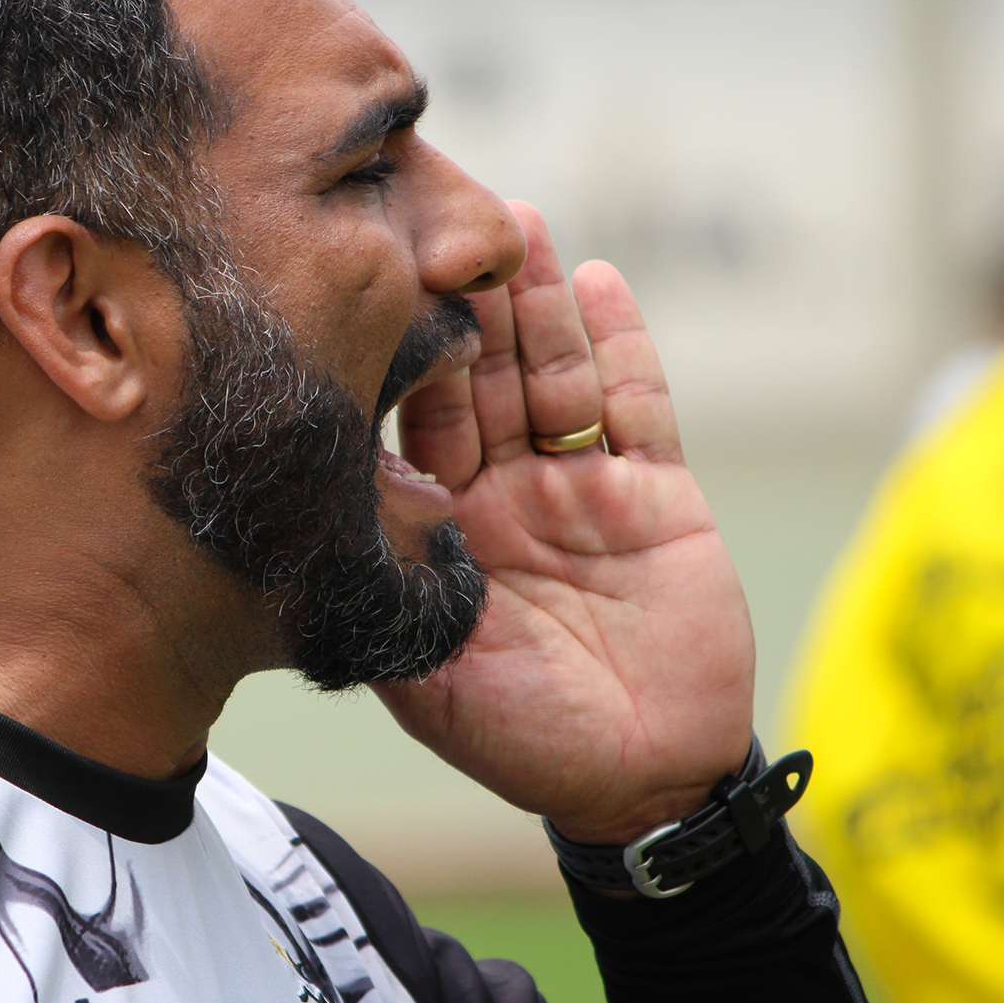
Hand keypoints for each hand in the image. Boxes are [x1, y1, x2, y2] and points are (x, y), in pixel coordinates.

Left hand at [377, 203, 754, 844]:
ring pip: (554, 375)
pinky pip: (637, 406)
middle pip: (484, 378)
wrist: (646, 781)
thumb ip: (397, 590)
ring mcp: (582, 488)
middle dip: (466, 303)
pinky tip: (598, 281)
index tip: (372, 286)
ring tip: (514, 225)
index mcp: (445, 530)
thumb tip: (347, 494)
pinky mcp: (656, 492)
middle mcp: (506, 494)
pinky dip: (620, 345)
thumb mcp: (431, 677)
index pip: (415, 423)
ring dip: (535, 303)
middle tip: (440, 220)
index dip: (400, 357)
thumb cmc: (525, 740)